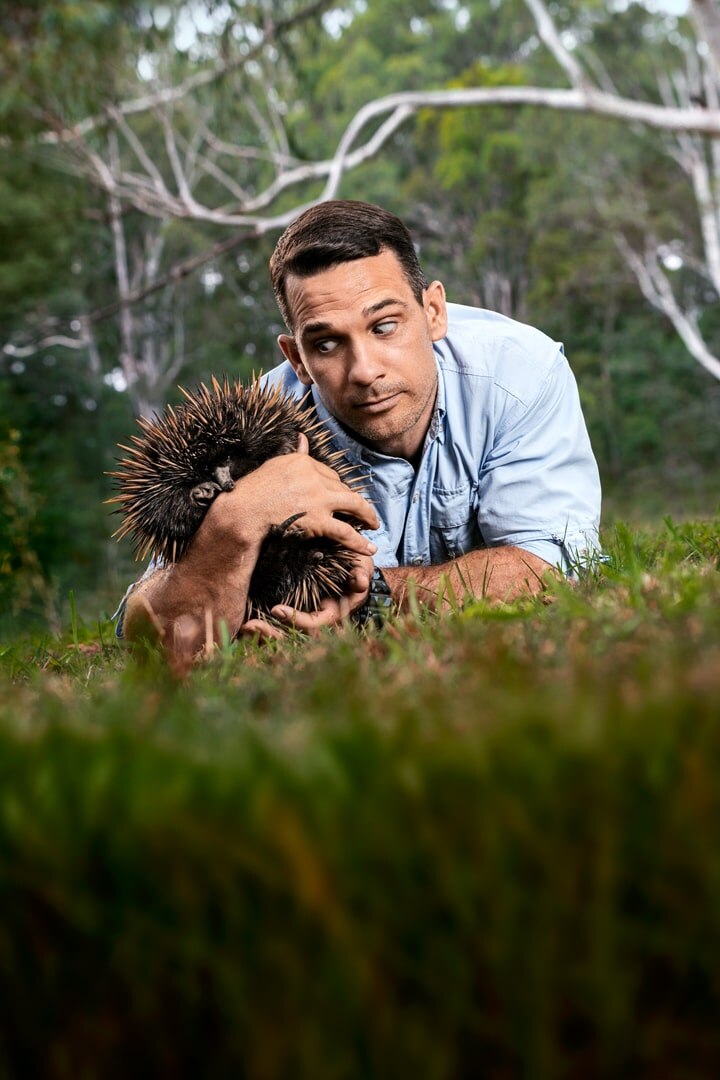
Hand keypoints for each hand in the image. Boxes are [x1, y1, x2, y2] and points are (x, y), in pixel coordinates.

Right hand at [199, 433, 378, 558]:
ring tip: (374, 525)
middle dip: (353, 501)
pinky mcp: (319, 520)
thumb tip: (303, 437)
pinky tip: (369, 548)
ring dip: (367, 516)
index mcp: (305, 461)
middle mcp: (316, 477)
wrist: (243, 512)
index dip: (333, 487)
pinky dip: (359, 541)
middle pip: (343, 488)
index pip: (329, 473)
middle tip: (362, 512)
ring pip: (354, 505)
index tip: (335, 497)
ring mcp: (319, 499)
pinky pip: (346, 531)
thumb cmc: (252, 491)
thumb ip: (295, 453)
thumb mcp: (275, 465)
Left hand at [240, 553, 373, 639]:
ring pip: (282, 637)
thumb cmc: (355, 567)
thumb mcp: (361, 567)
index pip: (313, 624)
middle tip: (250, 626)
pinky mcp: (291, 615)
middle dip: (272, 635)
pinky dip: (260, 628)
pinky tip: (242, 625)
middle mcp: (317, 623)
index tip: (276, 610)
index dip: (296, 620)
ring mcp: (303, 621)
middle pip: (293, 638)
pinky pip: (275, 627)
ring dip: (262, 636)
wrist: (349, 568)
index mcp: (332, 614)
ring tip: (244, 629)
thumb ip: (360, 574)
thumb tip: (359, 582)